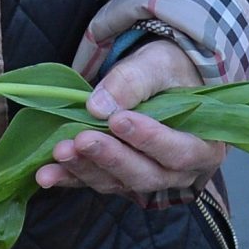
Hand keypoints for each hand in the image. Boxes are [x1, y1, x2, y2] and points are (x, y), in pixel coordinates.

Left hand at [35, 39, 226, 202]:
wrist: (160, 79)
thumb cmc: (170, 72)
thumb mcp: (158, 65)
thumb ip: (133, 82)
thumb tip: (98, 107)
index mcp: (203, 146)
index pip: (178, 151)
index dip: (148, 139)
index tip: (118, 121)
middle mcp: (178, 172)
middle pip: (146, 175)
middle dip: (111, 158)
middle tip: (82, 140)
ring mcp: (147, 178)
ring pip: (117, 182)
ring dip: (85, 169)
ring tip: (58, 153)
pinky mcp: (118, 177)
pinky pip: (94, 182)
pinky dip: (69, 178)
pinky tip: (45, 174)